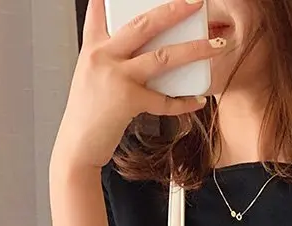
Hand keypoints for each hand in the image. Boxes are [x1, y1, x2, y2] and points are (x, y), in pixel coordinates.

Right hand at [52, 0, 226, 170]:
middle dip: (174, 10)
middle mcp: (103, 56)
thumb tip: (138, 50)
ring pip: (162, 56)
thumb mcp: (90, 76)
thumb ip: (109, 58)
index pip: (100, 9)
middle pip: (144, 24)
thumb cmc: (87, 114)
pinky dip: (184, 102)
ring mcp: (116, 76)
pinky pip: (164, 100)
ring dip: (193, 50)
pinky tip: (198, 100)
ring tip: (214, 46)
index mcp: (93, 47)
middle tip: (195, 2)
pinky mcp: (128, 100)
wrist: (77, 145)